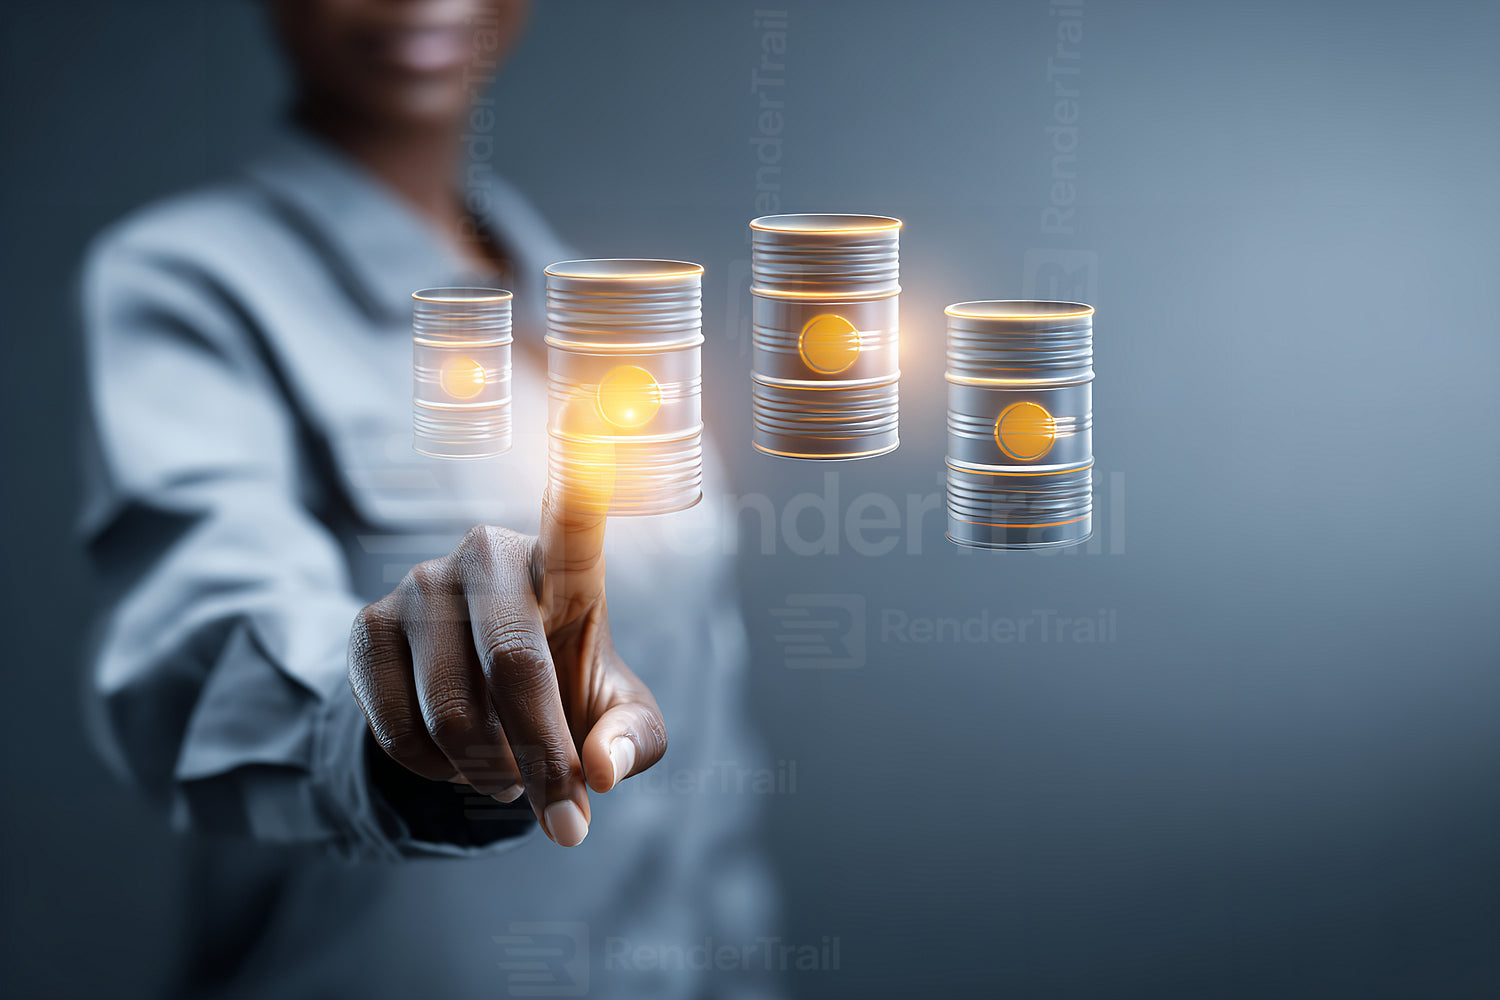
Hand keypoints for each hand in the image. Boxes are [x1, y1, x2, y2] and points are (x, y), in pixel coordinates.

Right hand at [346, 477, 666, 846]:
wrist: (483, 706)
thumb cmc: (570, 694)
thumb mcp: (618, 719)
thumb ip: (633, 740)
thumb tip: (598, 771)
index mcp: (564, 563)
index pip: (576, 514)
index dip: (586, 471)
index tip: (602, 412)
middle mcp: (489, 552)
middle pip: (514, 664)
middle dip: (542, 757)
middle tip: (564, 820)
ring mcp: (420, 582)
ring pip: (452, 713)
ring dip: (489, 772)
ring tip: (507, 774)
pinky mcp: (365, 625)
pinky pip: (399, 731)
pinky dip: (437, 774)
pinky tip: (455, 762)